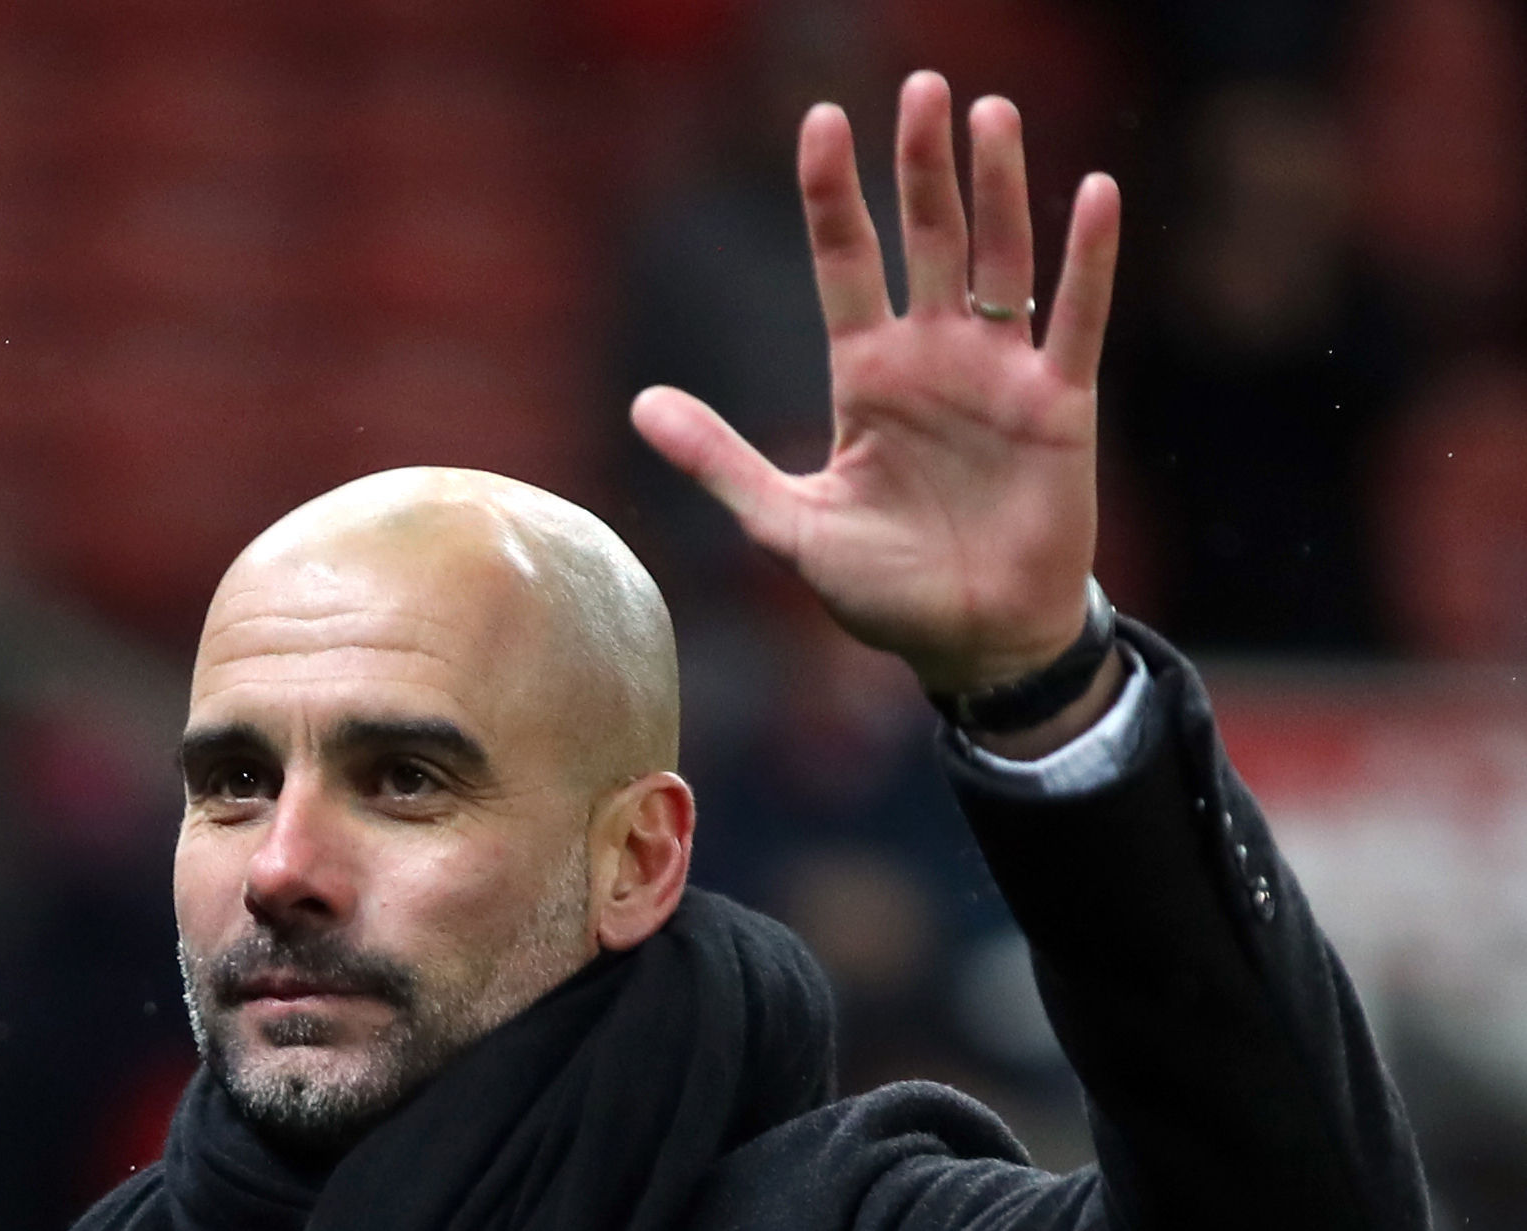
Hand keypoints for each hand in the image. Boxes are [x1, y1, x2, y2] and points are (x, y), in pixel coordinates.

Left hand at [631, 72, 1121, 696]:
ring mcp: (999, 374)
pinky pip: (1078, 318)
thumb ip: (721, 461)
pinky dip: (1086, 258)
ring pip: (1000, 258)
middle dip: (921, 164)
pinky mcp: (1060, 405)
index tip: (821, 119)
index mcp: (865, 376)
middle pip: (926, 238)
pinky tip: (1093, 190)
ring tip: (989, 112)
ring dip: (996, 187)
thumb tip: (642, 405)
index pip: (844, 262)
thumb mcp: (786, 525)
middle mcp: (933, 357)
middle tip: (920, 85)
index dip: (833, 193)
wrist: (969, 642)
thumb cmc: (883, 587)